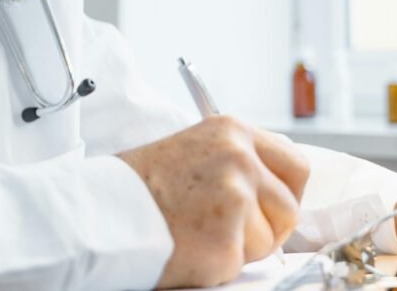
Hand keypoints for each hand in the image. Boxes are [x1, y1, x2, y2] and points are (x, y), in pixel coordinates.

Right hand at [118, 116, 308, 287]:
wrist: (100, 209)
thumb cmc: (139, 184)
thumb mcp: (194, 148)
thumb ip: (235, 160)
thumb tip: (271, 185)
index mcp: (233, 131)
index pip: (296, 164)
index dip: (285, 193)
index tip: (270, 207)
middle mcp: (239, 159)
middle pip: (289, 207)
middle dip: (269, 227)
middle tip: (237, 232)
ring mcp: (234, 198)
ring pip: (267, 240)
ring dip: (240, 246)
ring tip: (199, 232)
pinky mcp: (224, 239)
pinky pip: (240, 263)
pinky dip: (218, 264)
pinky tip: (188, 245)